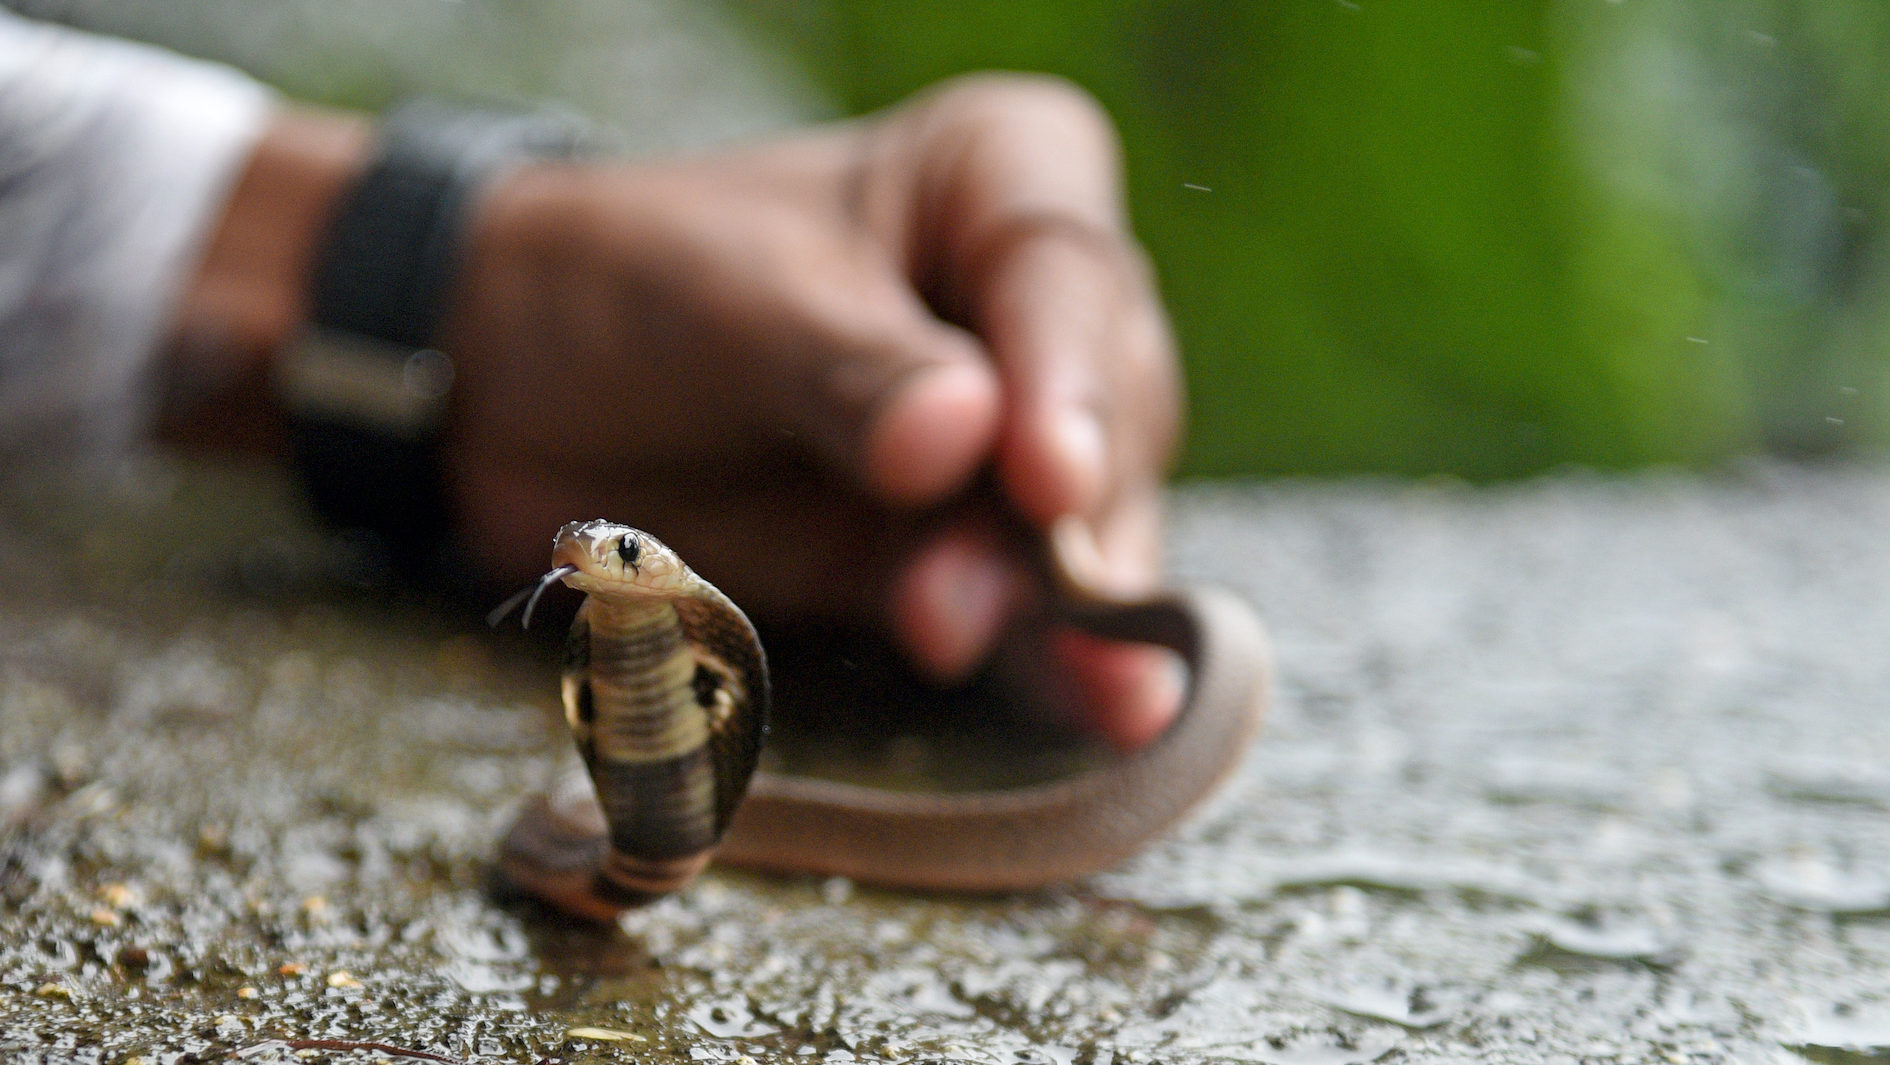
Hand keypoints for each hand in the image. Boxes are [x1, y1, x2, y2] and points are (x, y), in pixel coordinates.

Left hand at [444, 74, 1183, 746]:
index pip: (1063, 273)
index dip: (1069, 382)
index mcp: (996, 180)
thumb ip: (847, 369)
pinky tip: (1107, 706)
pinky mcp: (962, 552)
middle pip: (1106, 410)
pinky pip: (1029, 608)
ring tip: (967, 635)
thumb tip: (961, 437)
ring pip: (1083, 522)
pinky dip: (1057, 661)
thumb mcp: (730, 305)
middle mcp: (1031, 311)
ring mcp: (1010, 444)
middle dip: (1055, 508)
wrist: (519, 398)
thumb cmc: (630, 288)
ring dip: (1045, 596)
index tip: (1046, 477)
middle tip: (988, 574)